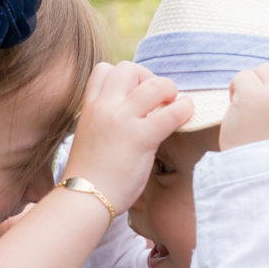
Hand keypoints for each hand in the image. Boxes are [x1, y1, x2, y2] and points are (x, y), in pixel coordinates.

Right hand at [63, 61, 192, 212]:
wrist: (83, 199)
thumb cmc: (89, 175)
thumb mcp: (91, 136)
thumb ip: (106, 120)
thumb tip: (133, 115)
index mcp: (89, 107)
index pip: (105, 69)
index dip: (125, 78)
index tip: (135, 95)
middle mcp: (104, 107)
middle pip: (130, 68)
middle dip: (148, 78)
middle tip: (156, 101)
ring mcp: (122, 120)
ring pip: (155, 84)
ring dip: (170, 91)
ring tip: (172, 107)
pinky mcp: (141, 137)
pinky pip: (173, 111)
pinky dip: (184, 110)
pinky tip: (184, 118)